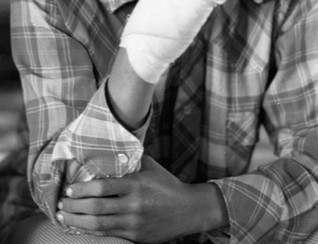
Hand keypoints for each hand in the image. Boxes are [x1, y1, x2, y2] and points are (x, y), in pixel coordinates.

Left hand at [57, 156, 225, 241]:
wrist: (189, 210)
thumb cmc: (167, 184)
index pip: (103, 187)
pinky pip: (108, 234)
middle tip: (61, 204)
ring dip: (77, 221)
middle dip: (74, 207)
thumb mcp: (150, 167)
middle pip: (96, 208)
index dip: (82, 189)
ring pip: (99, 225)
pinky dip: (91, 231)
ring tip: (64, 216)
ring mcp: (134, 223)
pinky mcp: (135, 236)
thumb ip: (130, 161)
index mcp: (136, 184)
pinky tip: (81, 226)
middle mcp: (133, 205)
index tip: (70, 189)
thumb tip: (109, 150)